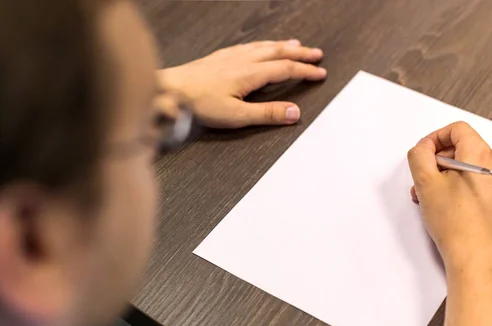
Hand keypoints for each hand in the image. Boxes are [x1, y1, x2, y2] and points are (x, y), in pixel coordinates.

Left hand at [158, 39, 326, 128]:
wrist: (170, 90)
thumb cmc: (199, 103)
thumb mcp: (237, 116)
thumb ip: (267, 114)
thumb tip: (294, 112)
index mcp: (251, 74)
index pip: (286, 69)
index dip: (305, 71)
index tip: (320, 73)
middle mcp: (243, 60)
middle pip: (279, 53)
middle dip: (300, 54)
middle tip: (316, 54)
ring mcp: (231, 56)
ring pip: (264, 46)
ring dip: (283, 46)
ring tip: (295, 46)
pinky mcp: (220, 57)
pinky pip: (249, 45)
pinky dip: (263, 44)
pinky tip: (260, 47)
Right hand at [407, 122, 491, 270]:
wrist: (476, 259)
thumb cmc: (456, 224)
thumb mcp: (426, 183)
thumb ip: (419, 156)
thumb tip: (423, 148)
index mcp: (483, 156)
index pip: (458, 129)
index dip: (435, 138)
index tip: (423, 153)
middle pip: (463, 147)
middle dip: (437, 160)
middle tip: (422, 179)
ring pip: (468, 166)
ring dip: (445, 175)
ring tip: (429, 196)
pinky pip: (476, 182)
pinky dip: (458, 186)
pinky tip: (444, 205)